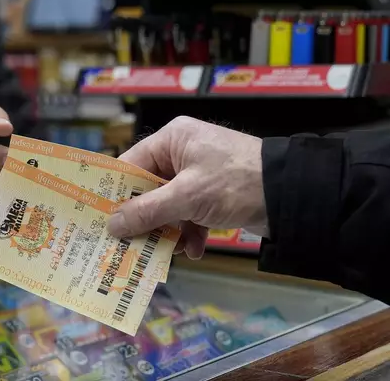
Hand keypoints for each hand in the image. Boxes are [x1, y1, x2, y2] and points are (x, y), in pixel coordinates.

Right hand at [107, 116, 266, 258]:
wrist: (293, 195)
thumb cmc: (234, 183)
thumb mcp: (187, 197)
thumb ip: (147, 212)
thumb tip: (112, 225)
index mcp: (173, 140)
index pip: (131, 164)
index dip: (116, 192)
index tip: (100, 218)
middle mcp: (182, 153)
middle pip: (149, 189)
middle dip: (143, 218)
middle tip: (126, 243)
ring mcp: (199, 175)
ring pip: (169, 206)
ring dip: (168, 230)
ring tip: (164, 252)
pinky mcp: (214, 194)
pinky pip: (191, 214)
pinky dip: (190, 232)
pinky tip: (194, 250)